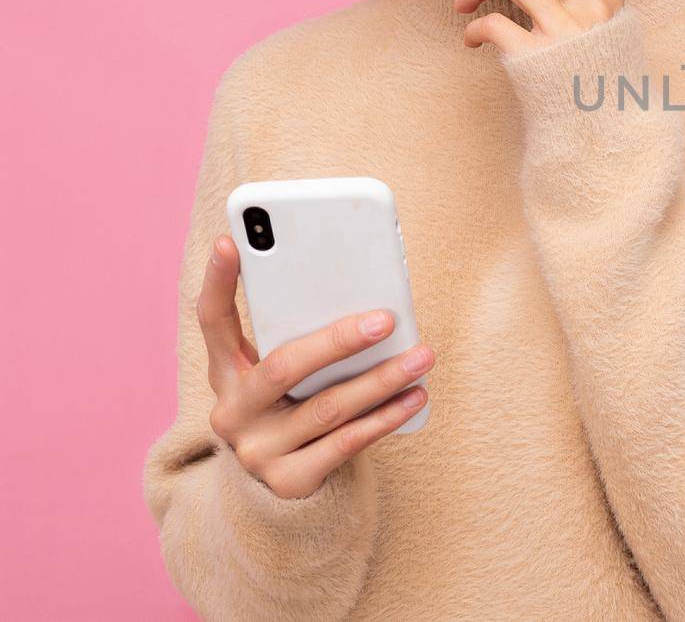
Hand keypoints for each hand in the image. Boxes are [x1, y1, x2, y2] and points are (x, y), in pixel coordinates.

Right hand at [197, 234, 434, 499]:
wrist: (279, 492)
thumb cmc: (295, 408)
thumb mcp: (285, 375)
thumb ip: (305, 339)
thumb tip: (369, 300)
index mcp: (227, 373)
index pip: (213, 321)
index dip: (217, 281)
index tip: (228, 240)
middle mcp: (232, 412)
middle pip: (285, 366)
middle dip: (340, 340)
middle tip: (387, 318)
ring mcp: (256, 450)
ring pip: (328, 406)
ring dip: (383, 379)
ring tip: (423, 356)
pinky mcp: (288, 481)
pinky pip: (347, 443)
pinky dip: (386, 417)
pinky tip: (415, 396)